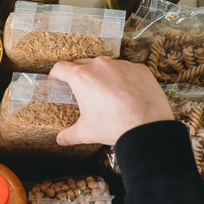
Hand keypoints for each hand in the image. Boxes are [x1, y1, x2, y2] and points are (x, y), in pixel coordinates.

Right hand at [49, 57, 173, 145]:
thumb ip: (70, 134)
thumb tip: (61, 139)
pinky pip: (126, 70)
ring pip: (105, 66)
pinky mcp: (139, 69)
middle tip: (81, 90)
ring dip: (102, 76)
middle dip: (79, 75)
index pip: (60, 68)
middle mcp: (100, 66)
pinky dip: (123, 78)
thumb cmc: (114, 126)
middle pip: (82, 64)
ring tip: (106, 93)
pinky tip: (126, 93)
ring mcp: (121, 65)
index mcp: (81, 77)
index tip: (56, 80)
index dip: (55, 74)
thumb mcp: (86, 132)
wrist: (148, 126)